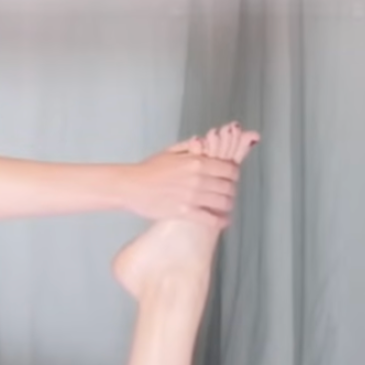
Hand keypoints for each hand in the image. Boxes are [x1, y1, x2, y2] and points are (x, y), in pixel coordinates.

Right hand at [120, 128, 254, 223]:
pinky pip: (210, 219)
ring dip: (228, 205)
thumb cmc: (148, 169)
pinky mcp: (184, 212)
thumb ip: (192, 147)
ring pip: (223, 203)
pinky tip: (223, 220)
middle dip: (231, 190)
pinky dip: (220, 221)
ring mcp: (192, 197)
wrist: (131, 186)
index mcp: (197, 162)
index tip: (231, 177)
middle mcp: (198, 179)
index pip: (229, 169)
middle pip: (229, 187)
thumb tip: (206, 143)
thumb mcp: (171, 152)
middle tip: (229, 192)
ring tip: (226, 206)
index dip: (234, 174)